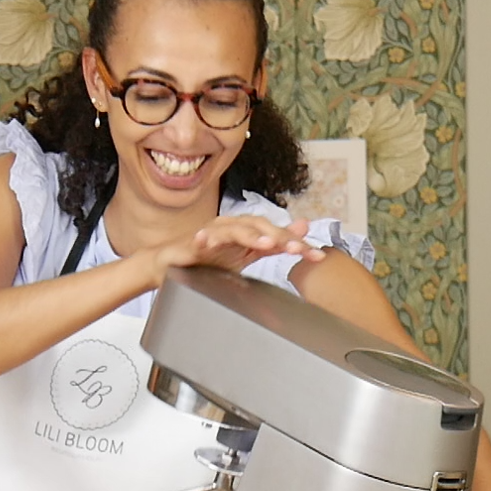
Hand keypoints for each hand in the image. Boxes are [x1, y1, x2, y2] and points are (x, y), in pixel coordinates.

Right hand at [149, 216, 325, 283]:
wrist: (173, 264)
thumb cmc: (209, 259)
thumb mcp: (247, 254)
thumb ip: (274, 243)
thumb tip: (304, 228)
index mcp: (248, 231)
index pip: (277, 235)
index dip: (297, 243)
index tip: (317, 256)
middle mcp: (234, 226)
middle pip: (260, 227)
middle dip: (280, 238)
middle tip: (296, 249)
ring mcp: (213, 232)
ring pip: (235, 230)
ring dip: (250, 235)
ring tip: (264, 243)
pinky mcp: (194, 241)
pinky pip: (201, 239)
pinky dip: (205, 238)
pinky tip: (207, 240)